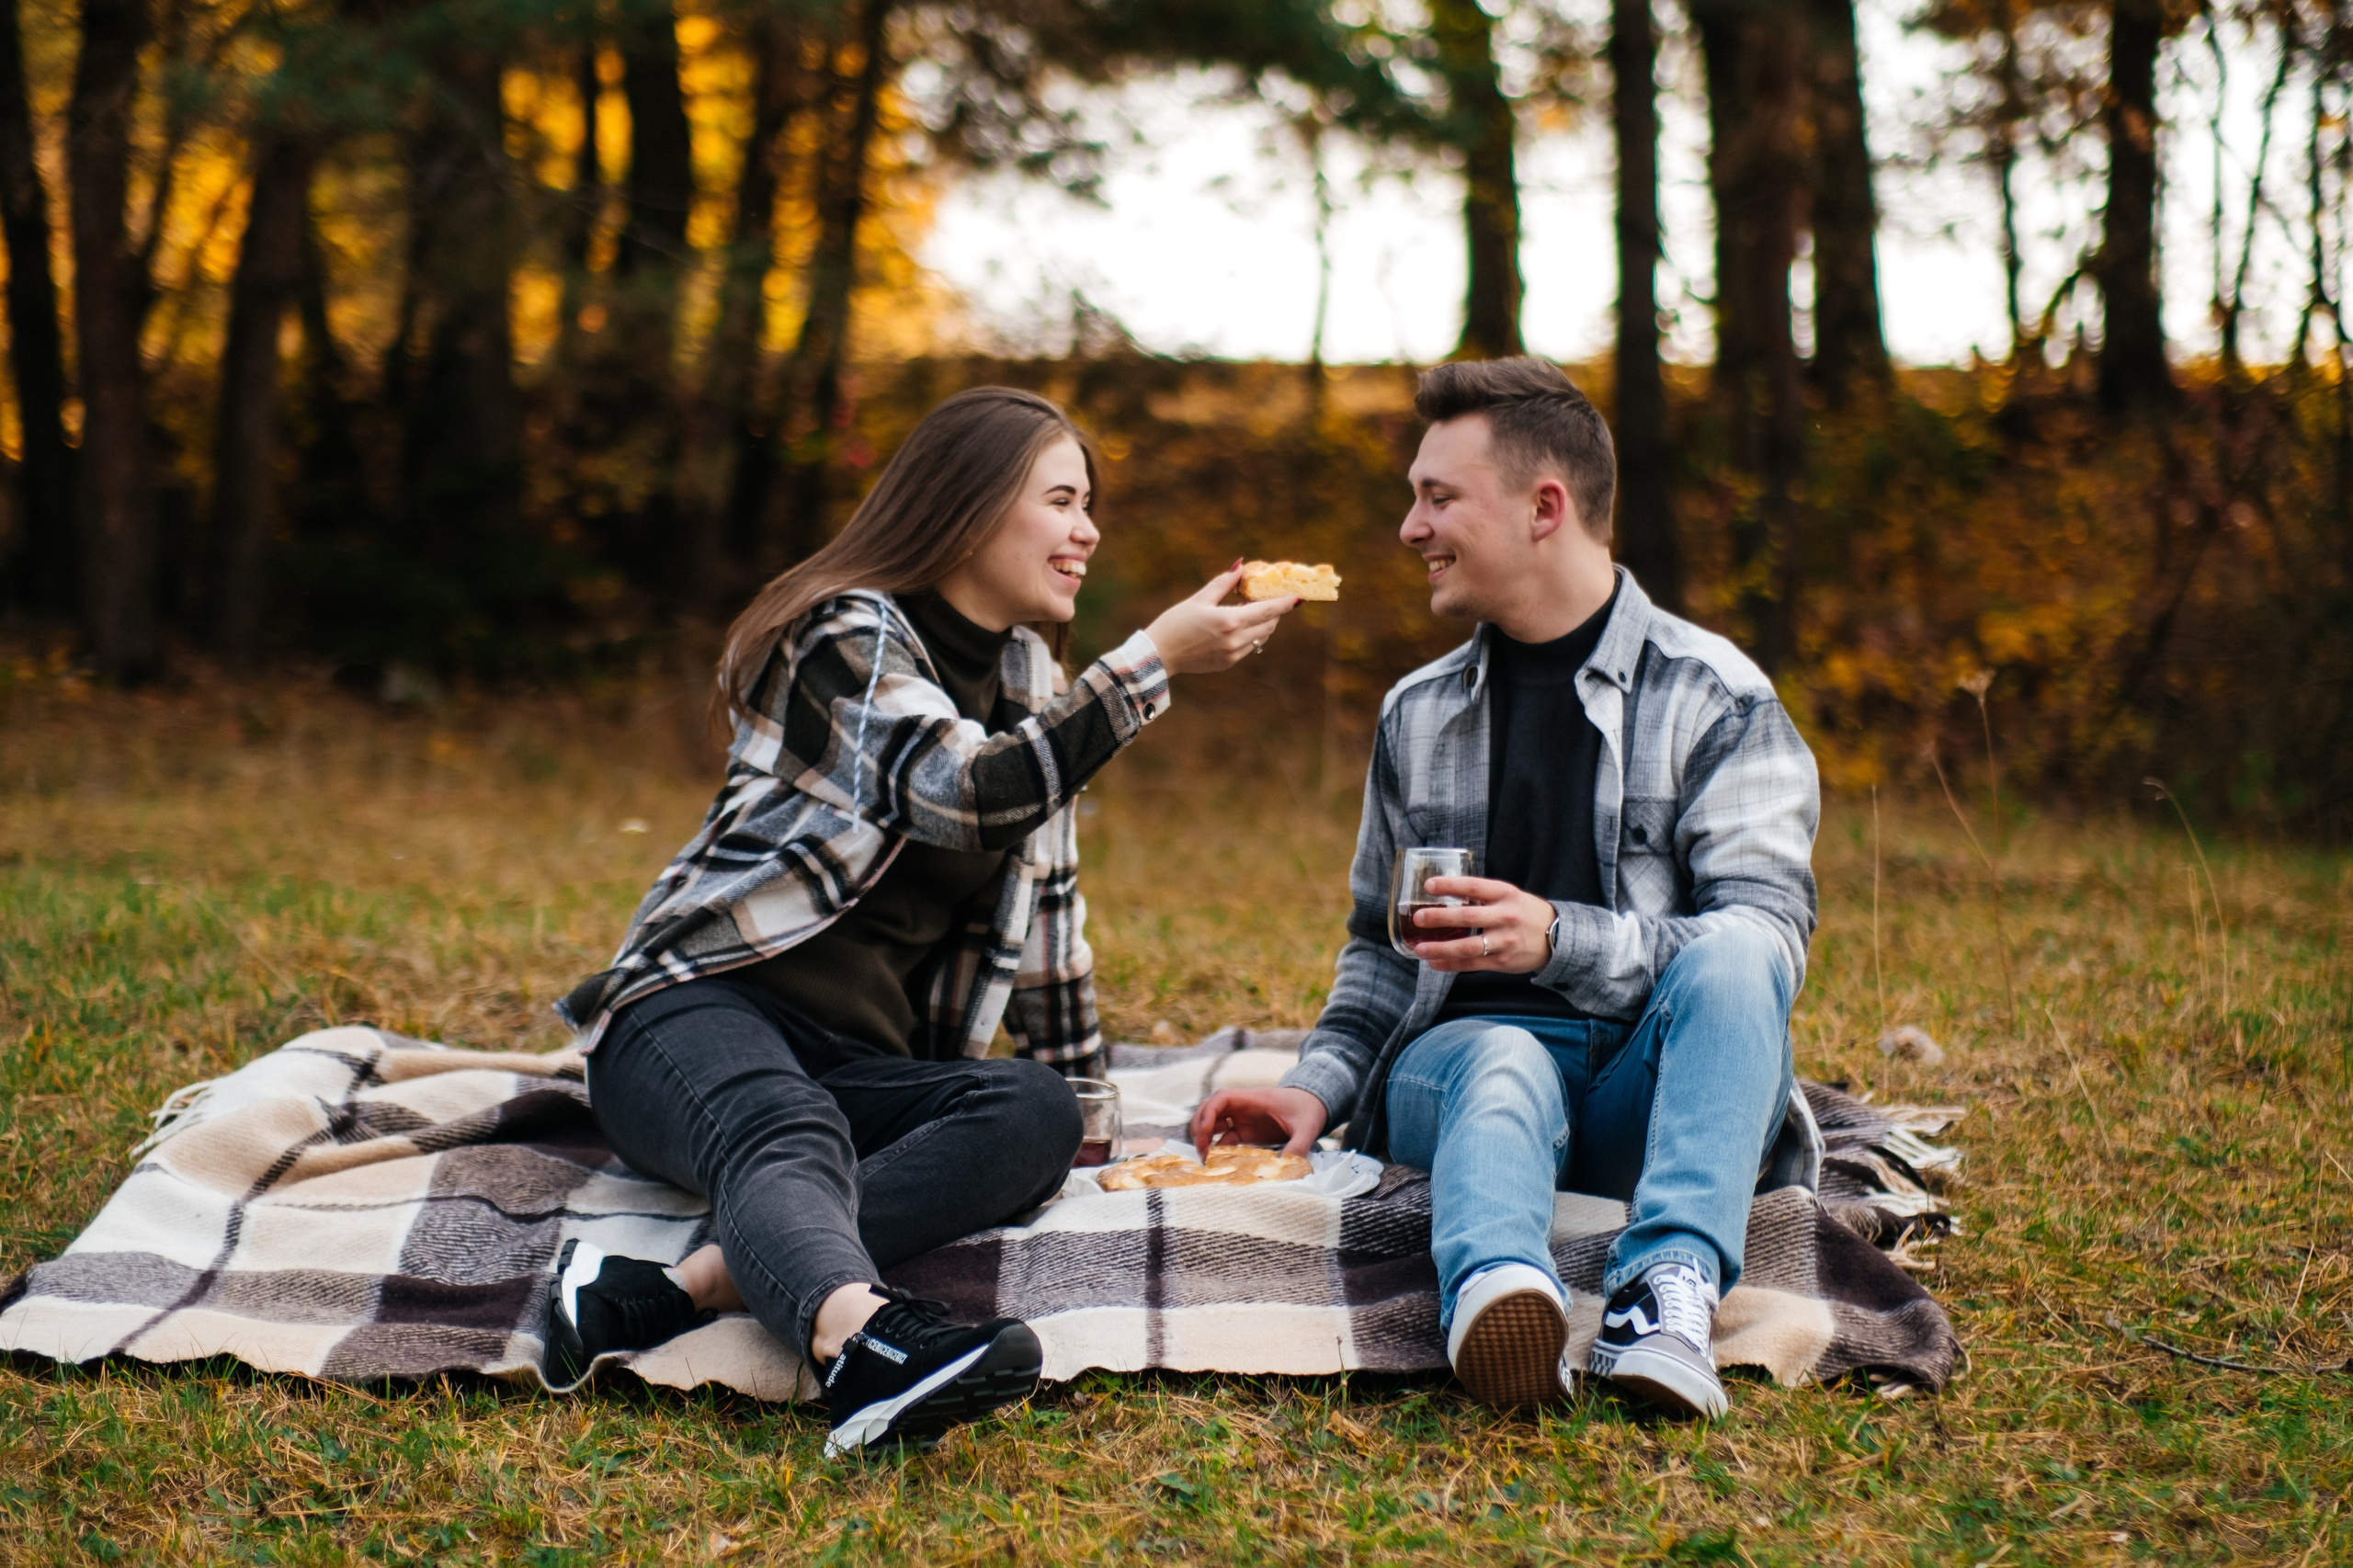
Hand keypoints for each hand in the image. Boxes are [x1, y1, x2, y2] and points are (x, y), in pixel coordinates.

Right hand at [1142, 562, 1295, 674]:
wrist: (1159, 655)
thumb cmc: (1175, 623)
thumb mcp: (1199, 600)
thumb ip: (1223, 583)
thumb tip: (1241, 566)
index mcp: (1229, 621)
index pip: (1268, 610)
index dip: (1285, 603)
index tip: (1298, 596)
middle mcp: (1235, 640)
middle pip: (1269, 625)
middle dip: (1273, 611)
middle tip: (1269, 598)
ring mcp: (1233, 654)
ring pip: (1262, 638)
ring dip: (1262, 624)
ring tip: (1248, 611)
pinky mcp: (1228, 663)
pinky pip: (1249, 647)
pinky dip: (1250, 635)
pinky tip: (1236, 626)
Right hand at [1190, 1085, 1327, 1157]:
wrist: (1314, 1105)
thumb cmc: (1309, 1110)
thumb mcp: (1307, 1127)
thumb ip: (1298, 1146)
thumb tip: (1286, 1168)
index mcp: (1254, 1099)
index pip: (1222, 1098)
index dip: (1209, 1112)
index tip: (1206, 1131)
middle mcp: (1243, 1107)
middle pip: (1210, 1110)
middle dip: (1200, 1127)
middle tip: (1202, 1151)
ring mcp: (1243, 1119)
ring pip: (1213, 1124)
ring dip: (1205, 1139)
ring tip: (1205, 1159)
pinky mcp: (1246, 1131)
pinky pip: (1225, 1139)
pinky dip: (1218, 1150)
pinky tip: (1219, 1164)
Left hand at [1406, 876, 1555, 973]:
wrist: (1558, 937)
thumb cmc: (1527, 913)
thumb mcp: (1511, 896)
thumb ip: (1484, 895)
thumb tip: (1447, 894)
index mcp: (1506, 894)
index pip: (1474, 886)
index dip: (1450, 885)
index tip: (1428, 885)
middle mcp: (1505, 917)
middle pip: (1467, 917)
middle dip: (1440, 917)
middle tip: (1418, 917)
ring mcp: (1504, 941)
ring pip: (1467, 946)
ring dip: (1441, 948)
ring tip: (1420, 948)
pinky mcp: (1502, 961)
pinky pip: (1472, 965)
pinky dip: (1451, 965)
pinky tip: (1434, 963)